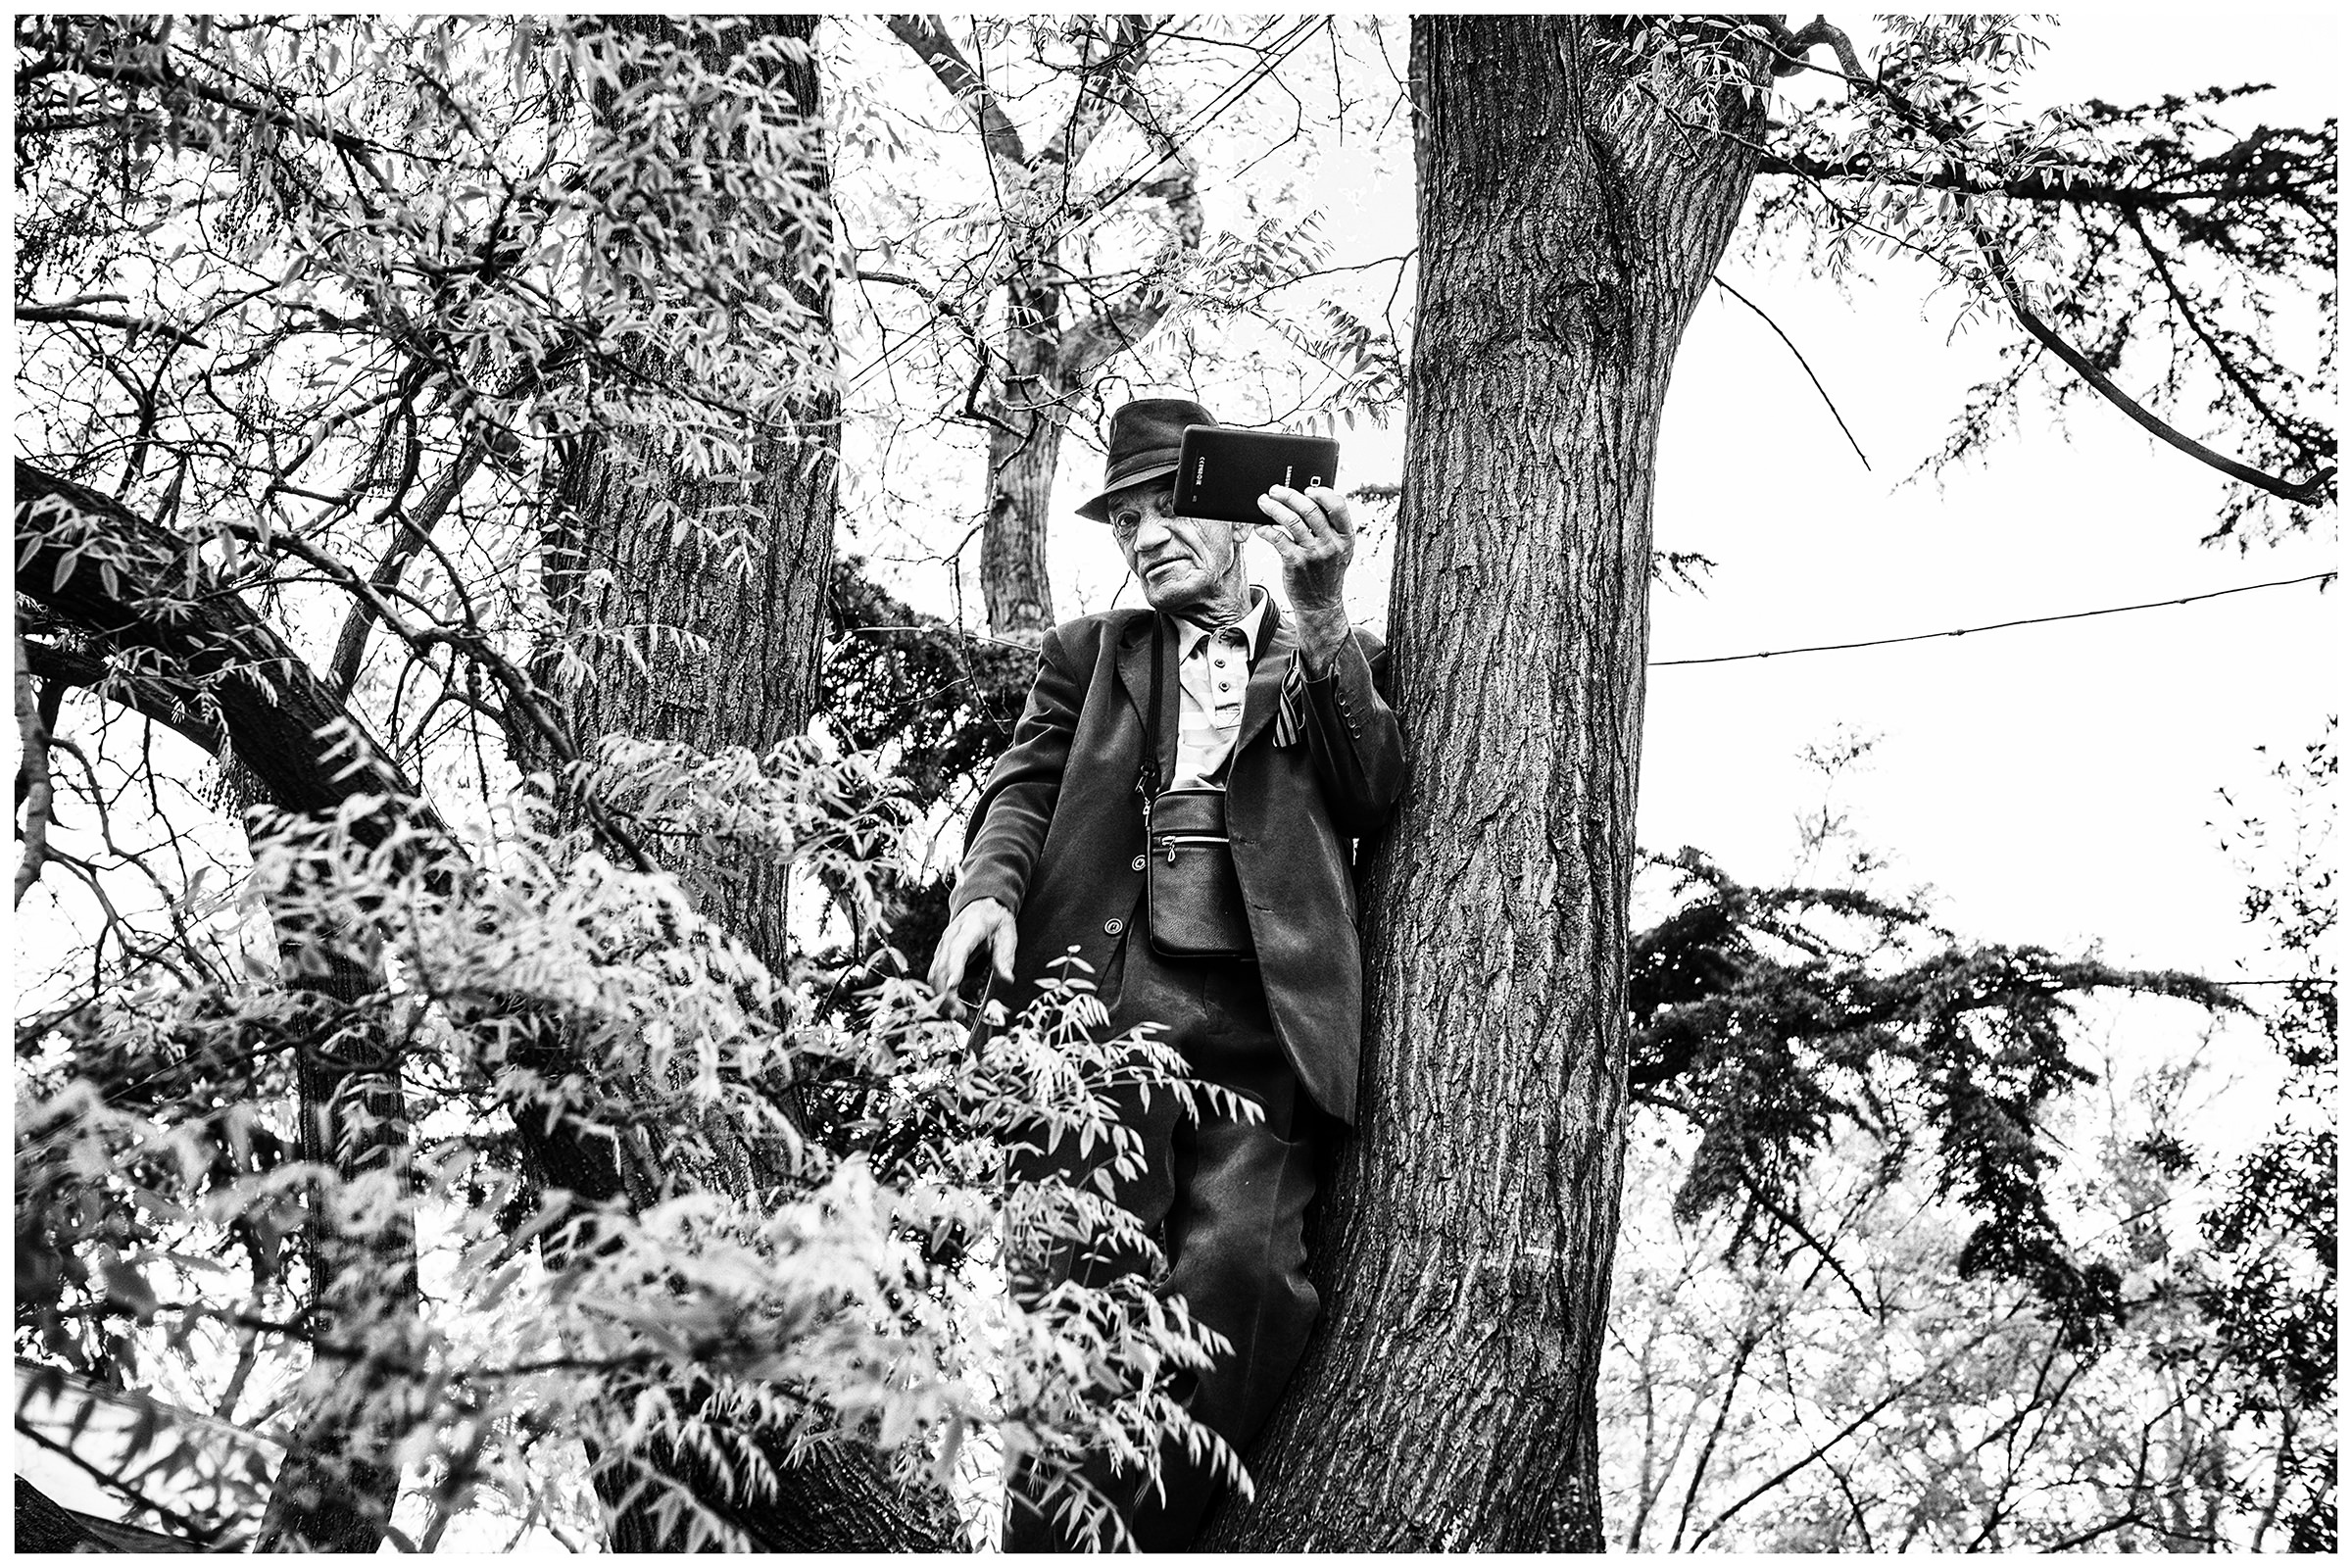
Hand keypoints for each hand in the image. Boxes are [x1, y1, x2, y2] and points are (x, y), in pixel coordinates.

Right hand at [927, 897, 1015, 1017]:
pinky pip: (934, 977)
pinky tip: (952, 1006)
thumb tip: (1007, 980)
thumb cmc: (996, 921)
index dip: (953, 969)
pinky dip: (940, 992)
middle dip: (946, 992)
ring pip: (933, 974)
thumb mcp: (1007, 934)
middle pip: (940, 967)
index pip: (957, 950)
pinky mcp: (941, 957)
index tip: (952, 987)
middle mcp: (949, 939)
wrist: (981, 906)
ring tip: (957, 1014)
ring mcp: (942, 948)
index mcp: (968, 929)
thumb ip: (1005, 957)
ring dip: (941, 996)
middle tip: (959, 1014)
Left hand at [1256, 484, 1354, 673]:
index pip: (1338, 505)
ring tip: (1263, 502)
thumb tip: (1310, 499)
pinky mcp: (1295, 562)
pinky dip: (1266, 528)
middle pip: (1309, 509)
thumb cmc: (1326, 573)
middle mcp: (1331, 543)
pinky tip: (1260, 526)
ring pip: (1291, 520)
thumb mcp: (1339, 550)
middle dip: (1289, 495)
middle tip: (1275, 490)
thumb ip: (1331, 528)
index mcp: (1346, 537)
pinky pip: (1277, 538)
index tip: (1307, 489)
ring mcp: (1313, 553)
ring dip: (1274, 507)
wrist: (1320, 604)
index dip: (1322, 493)